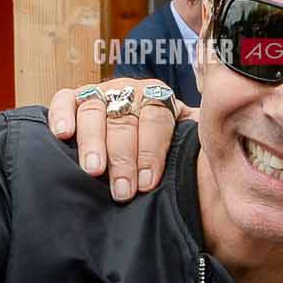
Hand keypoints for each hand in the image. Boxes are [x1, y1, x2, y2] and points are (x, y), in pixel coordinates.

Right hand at [48, 78, 188, 201]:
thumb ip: (195, 146)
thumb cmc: (162, 149)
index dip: (151, 151)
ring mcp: (102, 93)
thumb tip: (221, 158)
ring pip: (95, 110)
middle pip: (125, 120)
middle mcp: (131, 92)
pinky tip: (62, 134)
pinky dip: (62, 114)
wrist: (138, 135)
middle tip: (122, 191)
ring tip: (93, 170)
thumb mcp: (183, 143)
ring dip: (94, 142)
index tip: (147, 183)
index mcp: (160, 99)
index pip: (156, 119)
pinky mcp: (75, 99)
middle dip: (124, 158)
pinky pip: (66, 99)